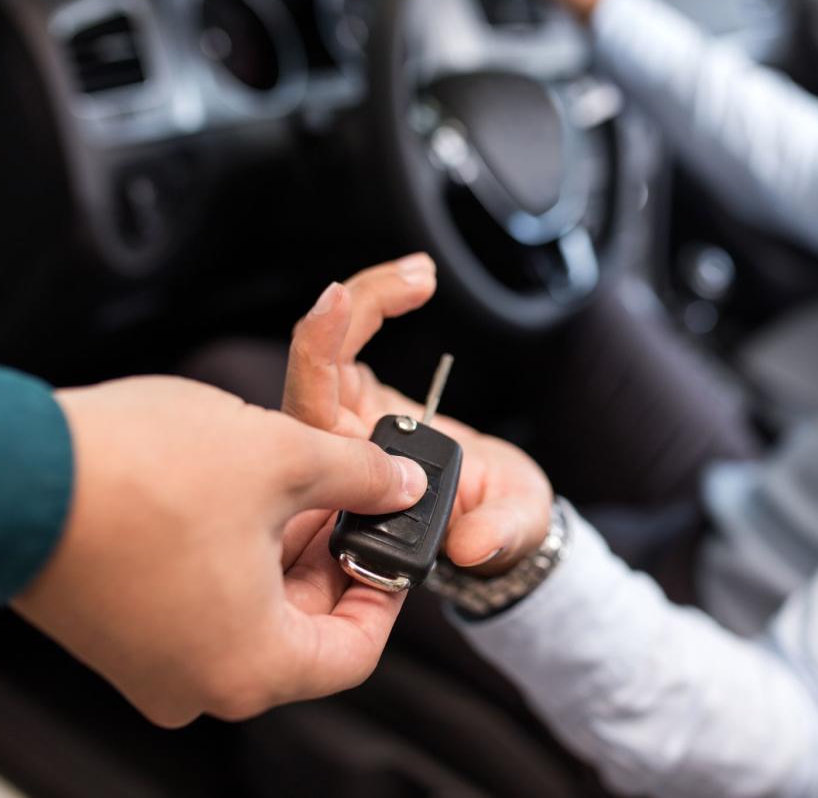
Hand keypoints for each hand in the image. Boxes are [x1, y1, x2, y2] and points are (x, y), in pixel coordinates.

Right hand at [14, 374, 428, 727]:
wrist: (11, 470)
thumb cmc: (140, 475)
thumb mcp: (282, 458)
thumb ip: (360, 477)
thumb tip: (400, 485)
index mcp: (251, 667)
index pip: (354, 652)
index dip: (386, 592)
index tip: (393, 544)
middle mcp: (199, 684)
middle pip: (302, 630)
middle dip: (331, 557)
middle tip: (347, 497)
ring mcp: (151, 664)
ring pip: (251, 613)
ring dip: (282, 550)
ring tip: (294, 481)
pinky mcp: (117, 634)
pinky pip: (201, 606)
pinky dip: (232, 558)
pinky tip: (239, 496)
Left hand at [283, 255, 554, 576]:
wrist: (496, 516)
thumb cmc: (494, 528)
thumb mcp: (507, 533)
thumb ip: (493, 537)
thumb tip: (471, 543)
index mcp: (348, 493)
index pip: (312, 423)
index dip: (317, 358)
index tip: (340, 307)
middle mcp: (335, 454)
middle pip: (311, 374)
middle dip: (347, 314)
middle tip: (411, 280)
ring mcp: (344, 422)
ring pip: (327, 350)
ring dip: (367, 298)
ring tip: (422, 273)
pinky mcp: (360, 396)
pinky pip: (349, 341)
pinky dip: (377, 302)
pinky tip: (418, 279)